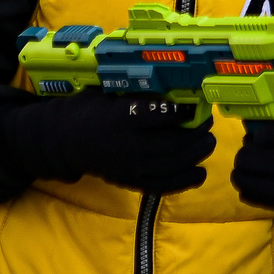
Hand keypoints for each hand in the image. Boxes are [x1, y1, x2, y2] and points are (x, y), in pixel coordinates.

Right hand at [22, 91, 214, 193]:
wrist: (65, 142)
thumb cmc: (89, 111)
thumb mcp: (107, 94)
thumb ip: (135, 94)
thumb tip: (172, 87)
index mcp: (119, 119)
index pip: (155, 115)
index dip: (180, 112)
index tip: (194, 107)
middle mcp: (126, 145)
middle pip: (171, 143)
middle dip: (196, 134)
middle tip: (208, 124)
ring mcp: (130, 167)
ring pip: (172, 165)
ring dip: (196, 154)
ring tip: (208, 143)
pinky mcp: (131, 182)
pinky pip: (163, 186)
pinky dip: (185, 181)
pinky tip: (199, 172)